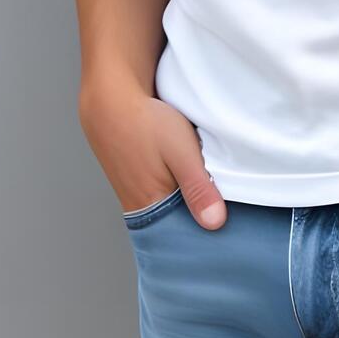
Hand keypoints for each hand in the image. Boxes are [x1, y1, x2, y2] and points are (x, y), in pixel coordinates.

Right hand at [79, 76, 227, 230]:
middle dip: (197, 221)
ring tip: (209, 196)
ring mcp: (134, 192)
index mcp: (151, 206)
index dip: (203, 235)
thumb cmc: (147, 124)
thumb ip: (198, 188)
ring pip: (168, 207)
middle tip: (224, 214)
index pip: (181, 237)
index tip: (227, 233)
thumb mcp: (181, 153)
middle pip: (174, 224)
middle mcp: (139, 206)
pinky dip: (175, 190)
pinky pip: (160, 193)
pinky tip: (188, 179)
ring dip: (186, 203)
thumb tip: (215, 224)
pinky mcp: (134, 178)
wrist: (111, 101)